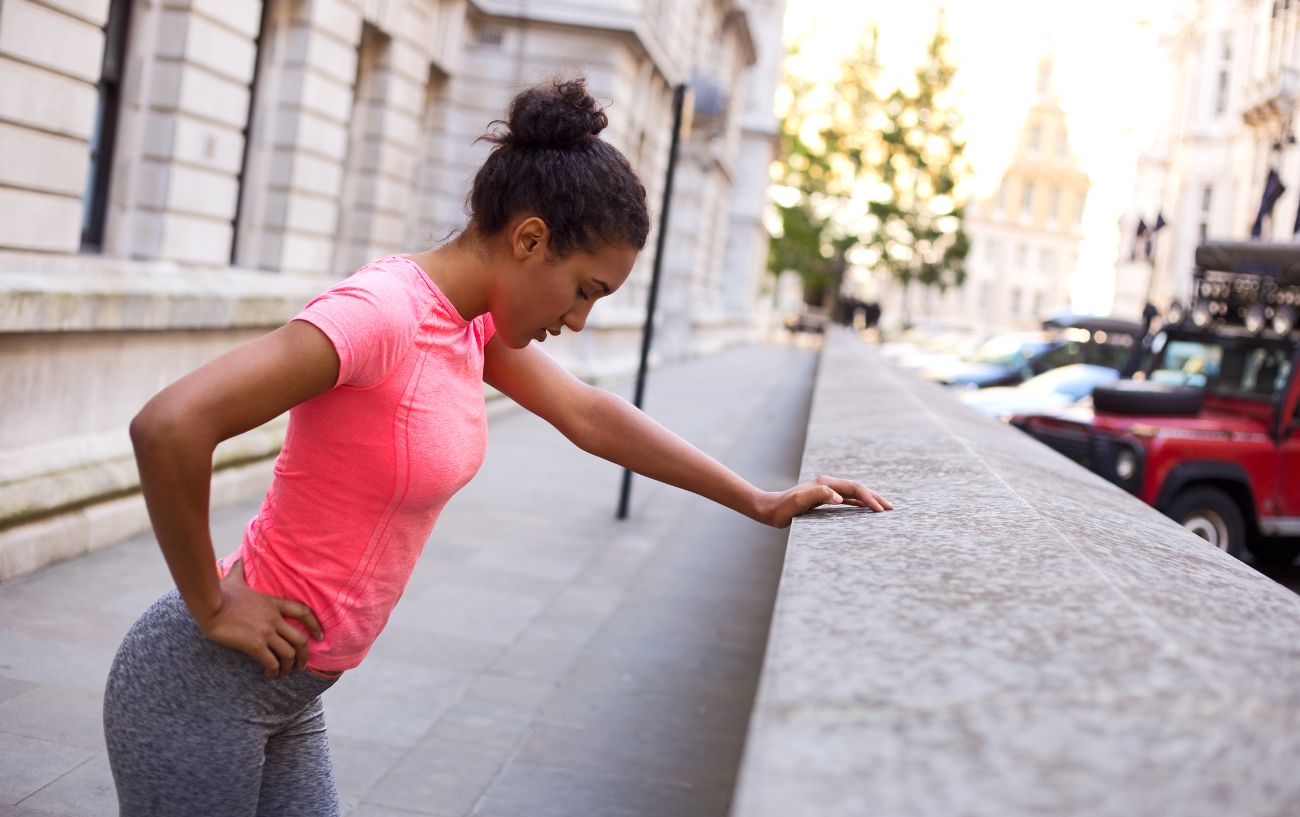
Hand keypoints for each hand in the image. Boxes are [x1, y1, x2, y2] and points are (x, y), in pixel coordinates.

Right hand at [192, 559, 323, 678]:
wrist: (209, 605)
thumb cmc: (220, 593)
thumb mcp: (235, 579)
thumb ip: (240, 570)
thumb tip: (236, 558)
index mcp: (273, 603)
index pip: (304, 612)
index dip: (315, 625)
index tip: (319, 637)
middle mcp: (274, 618)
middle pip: (300, 639)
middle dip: (304, 655)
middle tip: (302, 666)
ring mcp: (266, 631)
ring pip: (288, 654)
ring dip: (289, 667)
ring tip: (283, 674)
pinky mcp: (255, 644)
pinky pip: (272, 662)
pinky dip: (273, 671)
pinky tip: (269, 675)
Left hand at [759, 475, 892, 528]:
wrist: (769, 509)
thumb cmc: (782, 508)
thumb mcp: (797, 502)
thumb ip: (817, 496)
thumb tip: (839, 498)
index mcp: (826, 484)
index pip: (855, 489)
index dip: (870, 499)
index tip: (880, 511)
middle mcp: (828, 485)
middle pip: (858, 488)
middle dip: (875, 497)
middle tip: (892, 509)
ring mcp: (826, 491)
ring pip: (855, 493)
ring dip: (870, 500)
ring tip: (883, 508)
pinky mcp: (824, 498)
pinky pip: (847, 499)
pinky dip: (859, 503)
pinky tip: (865, 509)